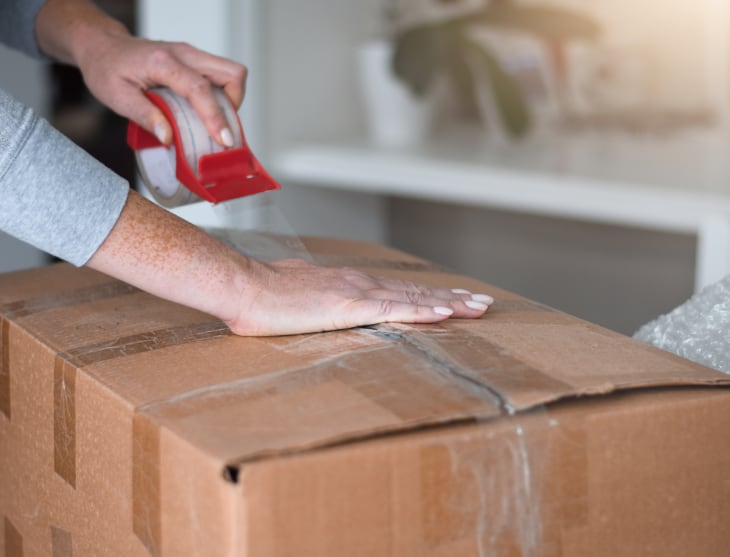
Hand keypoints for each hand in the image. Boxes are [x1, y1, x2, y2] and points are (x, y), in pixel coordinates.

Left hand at [76, 33, 246, 147]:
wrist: (103, 46)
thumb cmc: (107, 69)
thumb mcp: (117, 97)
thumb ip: (144, 117)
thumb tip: (168, 138)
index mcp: (163, 62)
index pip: (200, 89)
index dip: (215, 117)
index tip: (224, 140)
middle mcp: (184, 53)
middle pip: (231, 73)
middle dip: (234, 105)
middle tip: (221, 130)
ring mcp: (192, 55)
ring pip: (231, 72)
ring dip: (231, 100)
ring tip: (215, 123)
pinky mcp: (194, 60)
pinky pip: (221, 75)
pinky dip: (223, 96)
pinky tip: (207, 112)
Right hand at [225, 258, 492, 335]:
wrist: (246, 288)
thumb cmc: (263, 298)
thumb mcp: (297, 300)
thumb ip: (315, 304)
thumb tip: (319, 308)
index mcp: (349, 284)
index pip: (399, 291)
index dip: (429, 295)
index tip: (454, 300)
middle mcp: (361, 284)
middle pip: (417, 291)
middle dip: (453, 298)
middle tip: (483, 303)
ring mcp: (359, 293)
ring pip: (415, 298)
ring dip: (449, 303)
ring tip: (477, 308)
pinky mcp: (351, 307)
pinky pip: (396, 310)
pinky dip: (423, 311)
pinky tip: (445, 314)